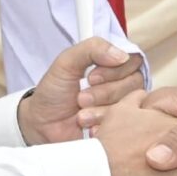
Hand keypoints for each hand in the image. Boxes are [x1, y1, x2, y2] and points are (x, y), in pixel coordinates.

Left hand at [18, 36, 145, 145]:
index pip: (133, 60)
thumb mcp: (66, 62)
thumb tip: (121, 54)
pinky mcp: (119, 127)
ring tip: (80, 115)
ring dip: (100, 111)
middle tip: (81, 98)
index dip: (115, 70)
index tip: (92, 77)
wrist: (42, 124)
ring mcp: (121, 106)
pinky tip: (88, 127)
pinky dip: (102, 126)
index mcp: (113, 65)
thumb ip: (92, 48)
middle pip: (134, 83)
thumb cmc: (55, 91)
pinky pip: (123, 126)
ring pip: (128, 105)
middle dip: (104, 93)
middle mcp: (122, 84)